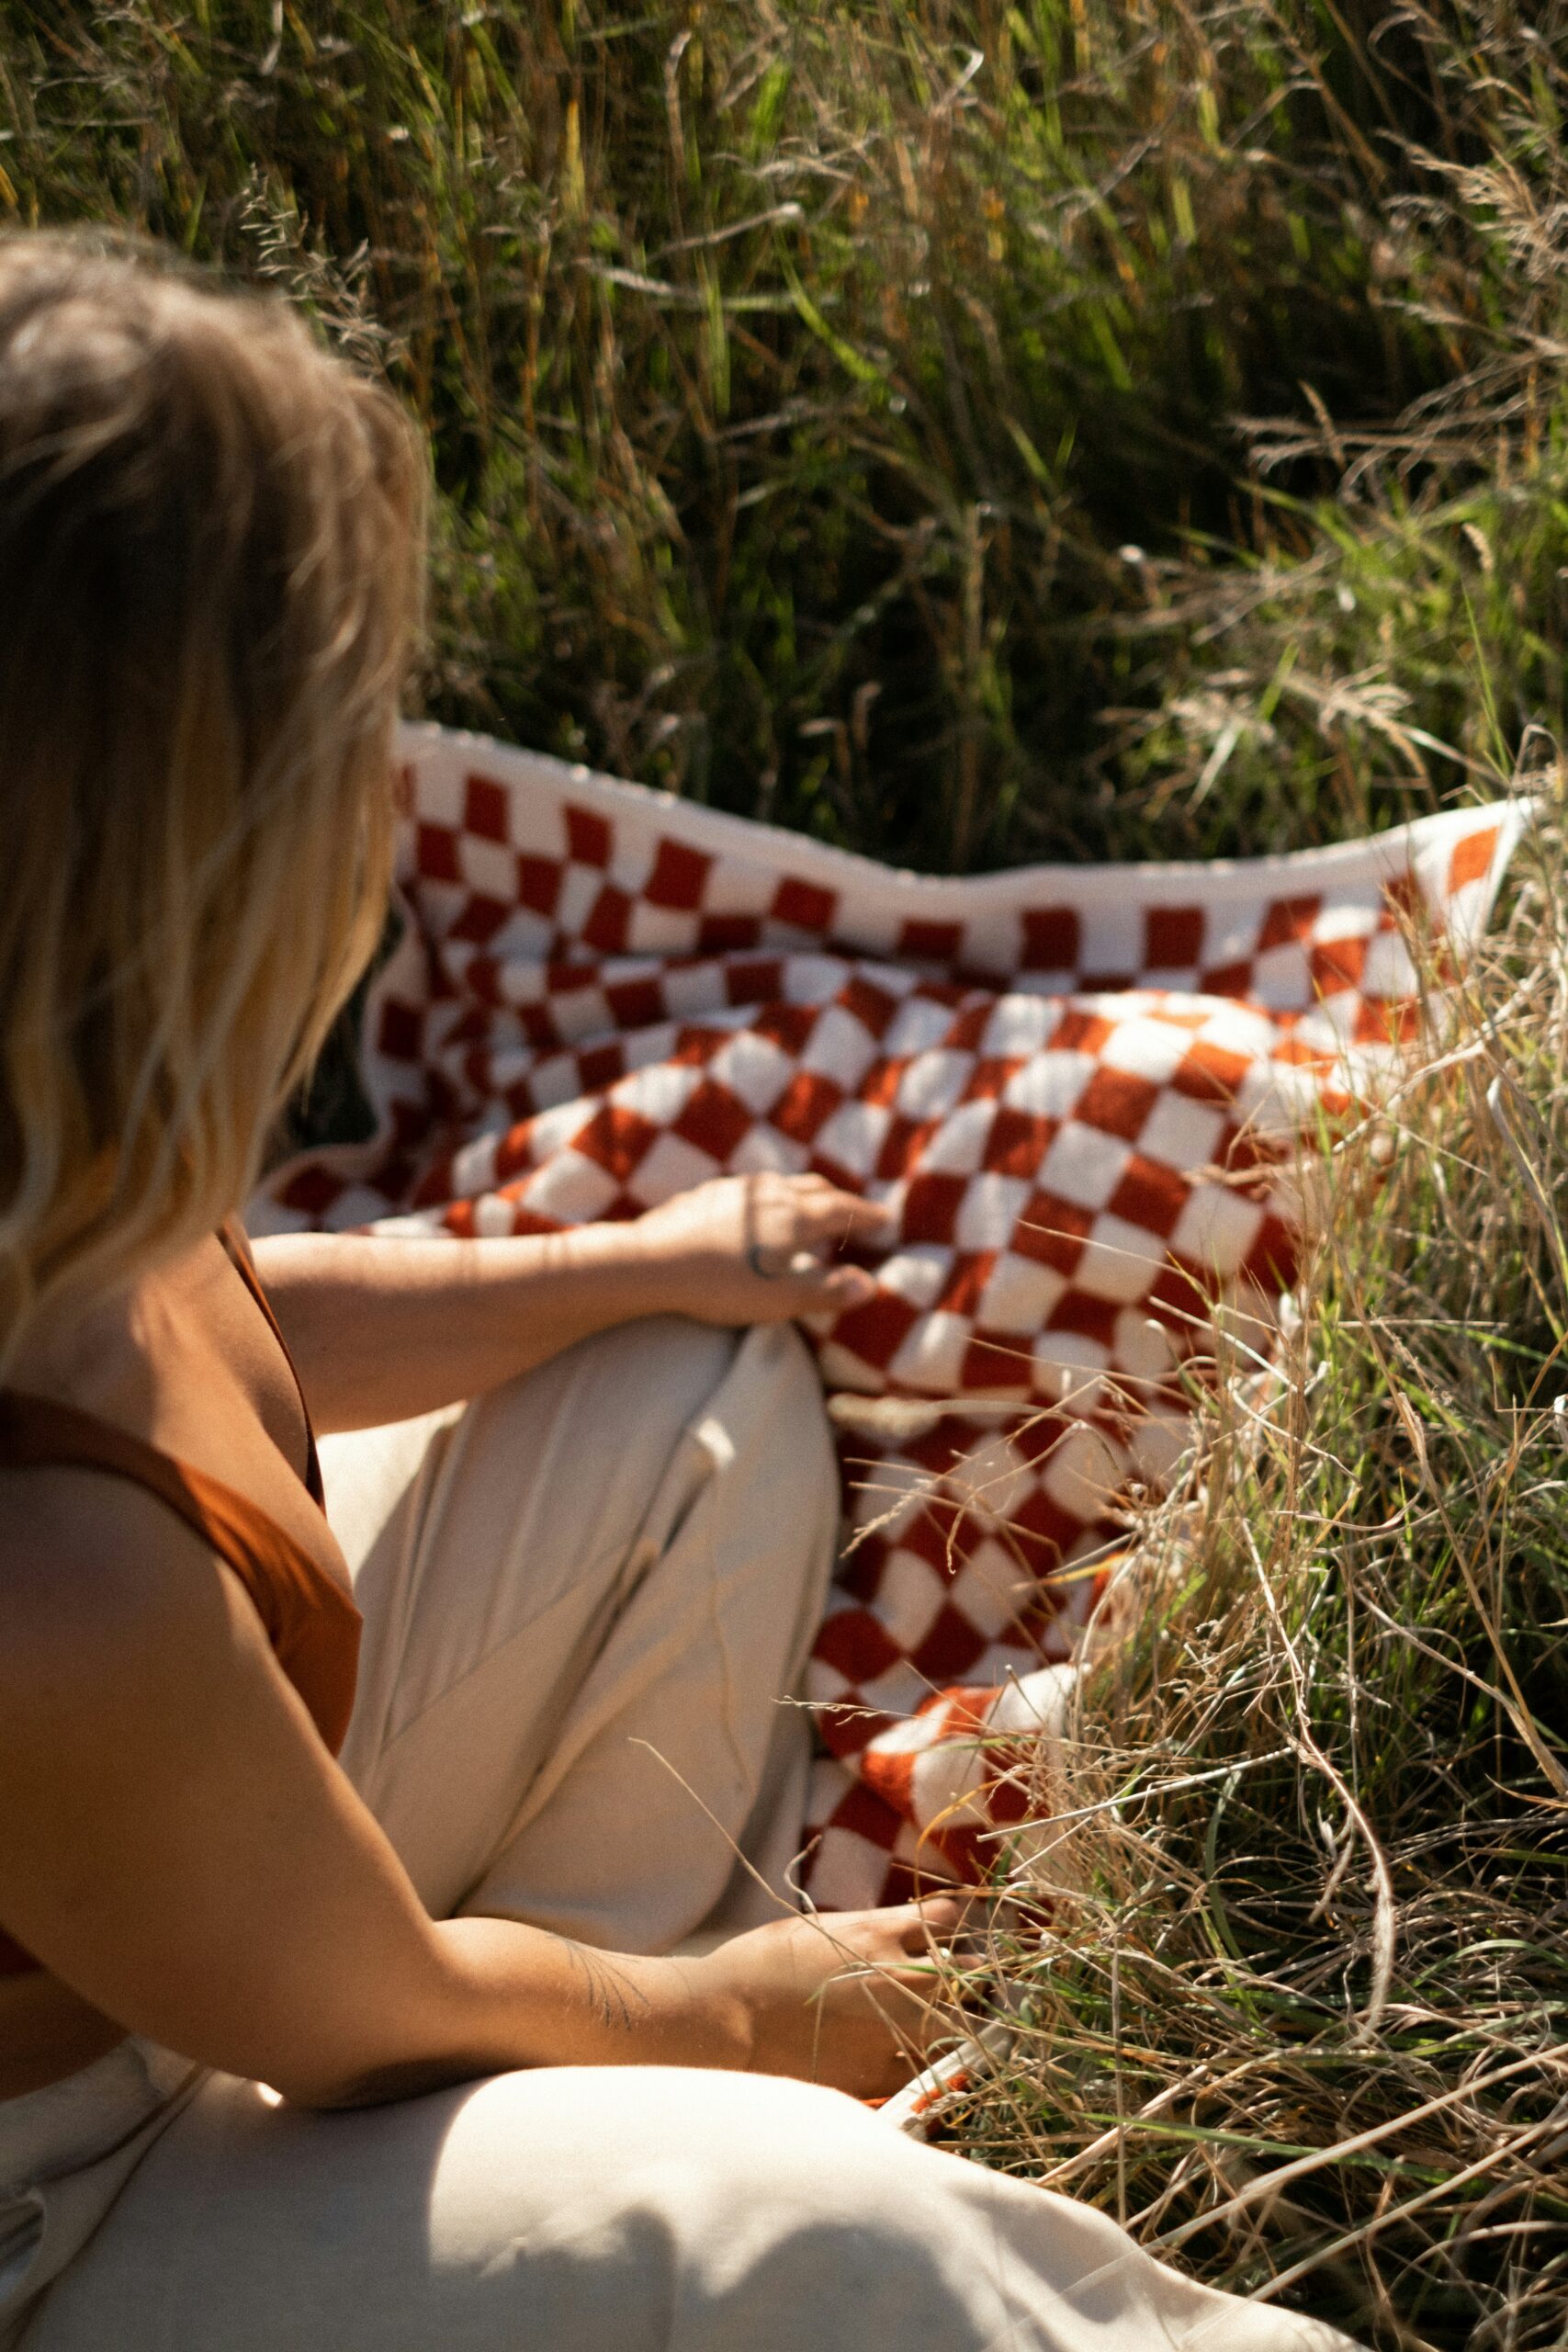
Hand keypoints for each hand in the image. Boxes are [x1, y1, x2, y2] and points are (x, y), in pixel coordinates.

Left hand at [629, 1172, 894, 1326]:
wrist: (652, 1262)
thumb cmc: (721, 1286)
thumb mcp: (782, 1299)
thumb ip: (828, 1291)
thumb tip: (870, 1285)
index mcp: (796, 1217)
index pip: (843, 1211)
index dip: (867, 1216)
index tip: (885, 1219)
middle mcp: (770, 1195)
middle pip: (815, 1188)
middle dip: (840, 1199)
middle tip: (854, 1211)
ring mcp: (736, 1191)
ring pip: (781, 1185)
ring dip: (803, 1194)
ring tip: (809, 1208)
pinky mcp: (706, 1195)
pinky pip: (751, 1192)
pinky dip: (770, 1199)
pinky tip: (757, 1214)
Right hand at [697, 1899, 961, 2096]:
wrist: (729, 2018)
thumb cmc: (760, 1963)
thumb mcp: (816, 1929)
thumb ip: (862, 1933)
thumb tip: (888, 1936)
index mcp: (880, 1932)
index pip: (945, 1918)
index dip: (946, 1925)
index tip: (942, 1933)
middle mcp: (900, 1976)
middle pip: (968, 1974)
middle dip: (969, 1976)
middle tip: (964, 1982)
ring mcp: (896, 2028)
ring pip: (960, 2026)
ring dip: (958, 2022)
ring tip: (948, 2024)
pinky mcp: (882, 2073)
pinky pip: (926, 2069)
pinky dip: (925, 2062)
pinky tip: (914, 2059)